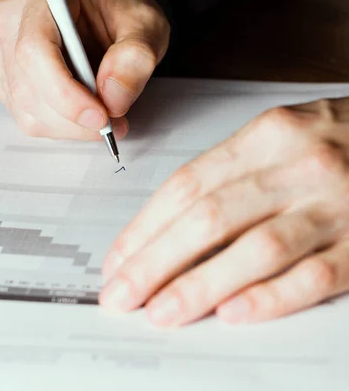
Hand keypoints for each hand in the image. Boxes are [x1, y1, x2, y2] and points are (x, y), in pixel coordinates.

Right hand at [0, 0, 169, 139]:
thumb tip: (113, 99)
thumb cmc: (122, 12)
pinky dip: (62, 125)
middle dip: (76, 116)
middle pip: (29, 85)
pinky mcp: (8, 78)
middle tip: (116, 121)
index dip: (64, 91)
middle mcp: (13, 19)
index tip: (100, 116)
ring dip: (71, 125)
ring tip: (107, 117)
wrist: (110, 13)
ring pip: (27, 108)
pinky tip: (86, 112)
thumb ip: (136, 56)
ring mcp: (5, 50)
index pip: (35, 48)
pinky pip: (28, 115)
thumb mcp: (147, 24)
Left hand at [99, 98, 348, 326]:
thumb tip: (171, 222)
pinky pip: (313, 274)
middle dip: (157, 261)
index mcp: (270, 134)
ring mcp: (334, 205)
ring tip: (163, 311)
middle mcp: (300, 166)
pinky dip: (272, 297)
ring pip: (257, 249)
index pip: (190, 183)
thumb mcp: (281, 134)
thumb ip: (232, 172)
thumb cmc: (336, 138)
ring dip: (202, 285)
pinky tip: (234, 313)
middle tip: (123, 293)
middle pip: (212, 217)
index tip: (120, 257)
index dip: (147, 225)